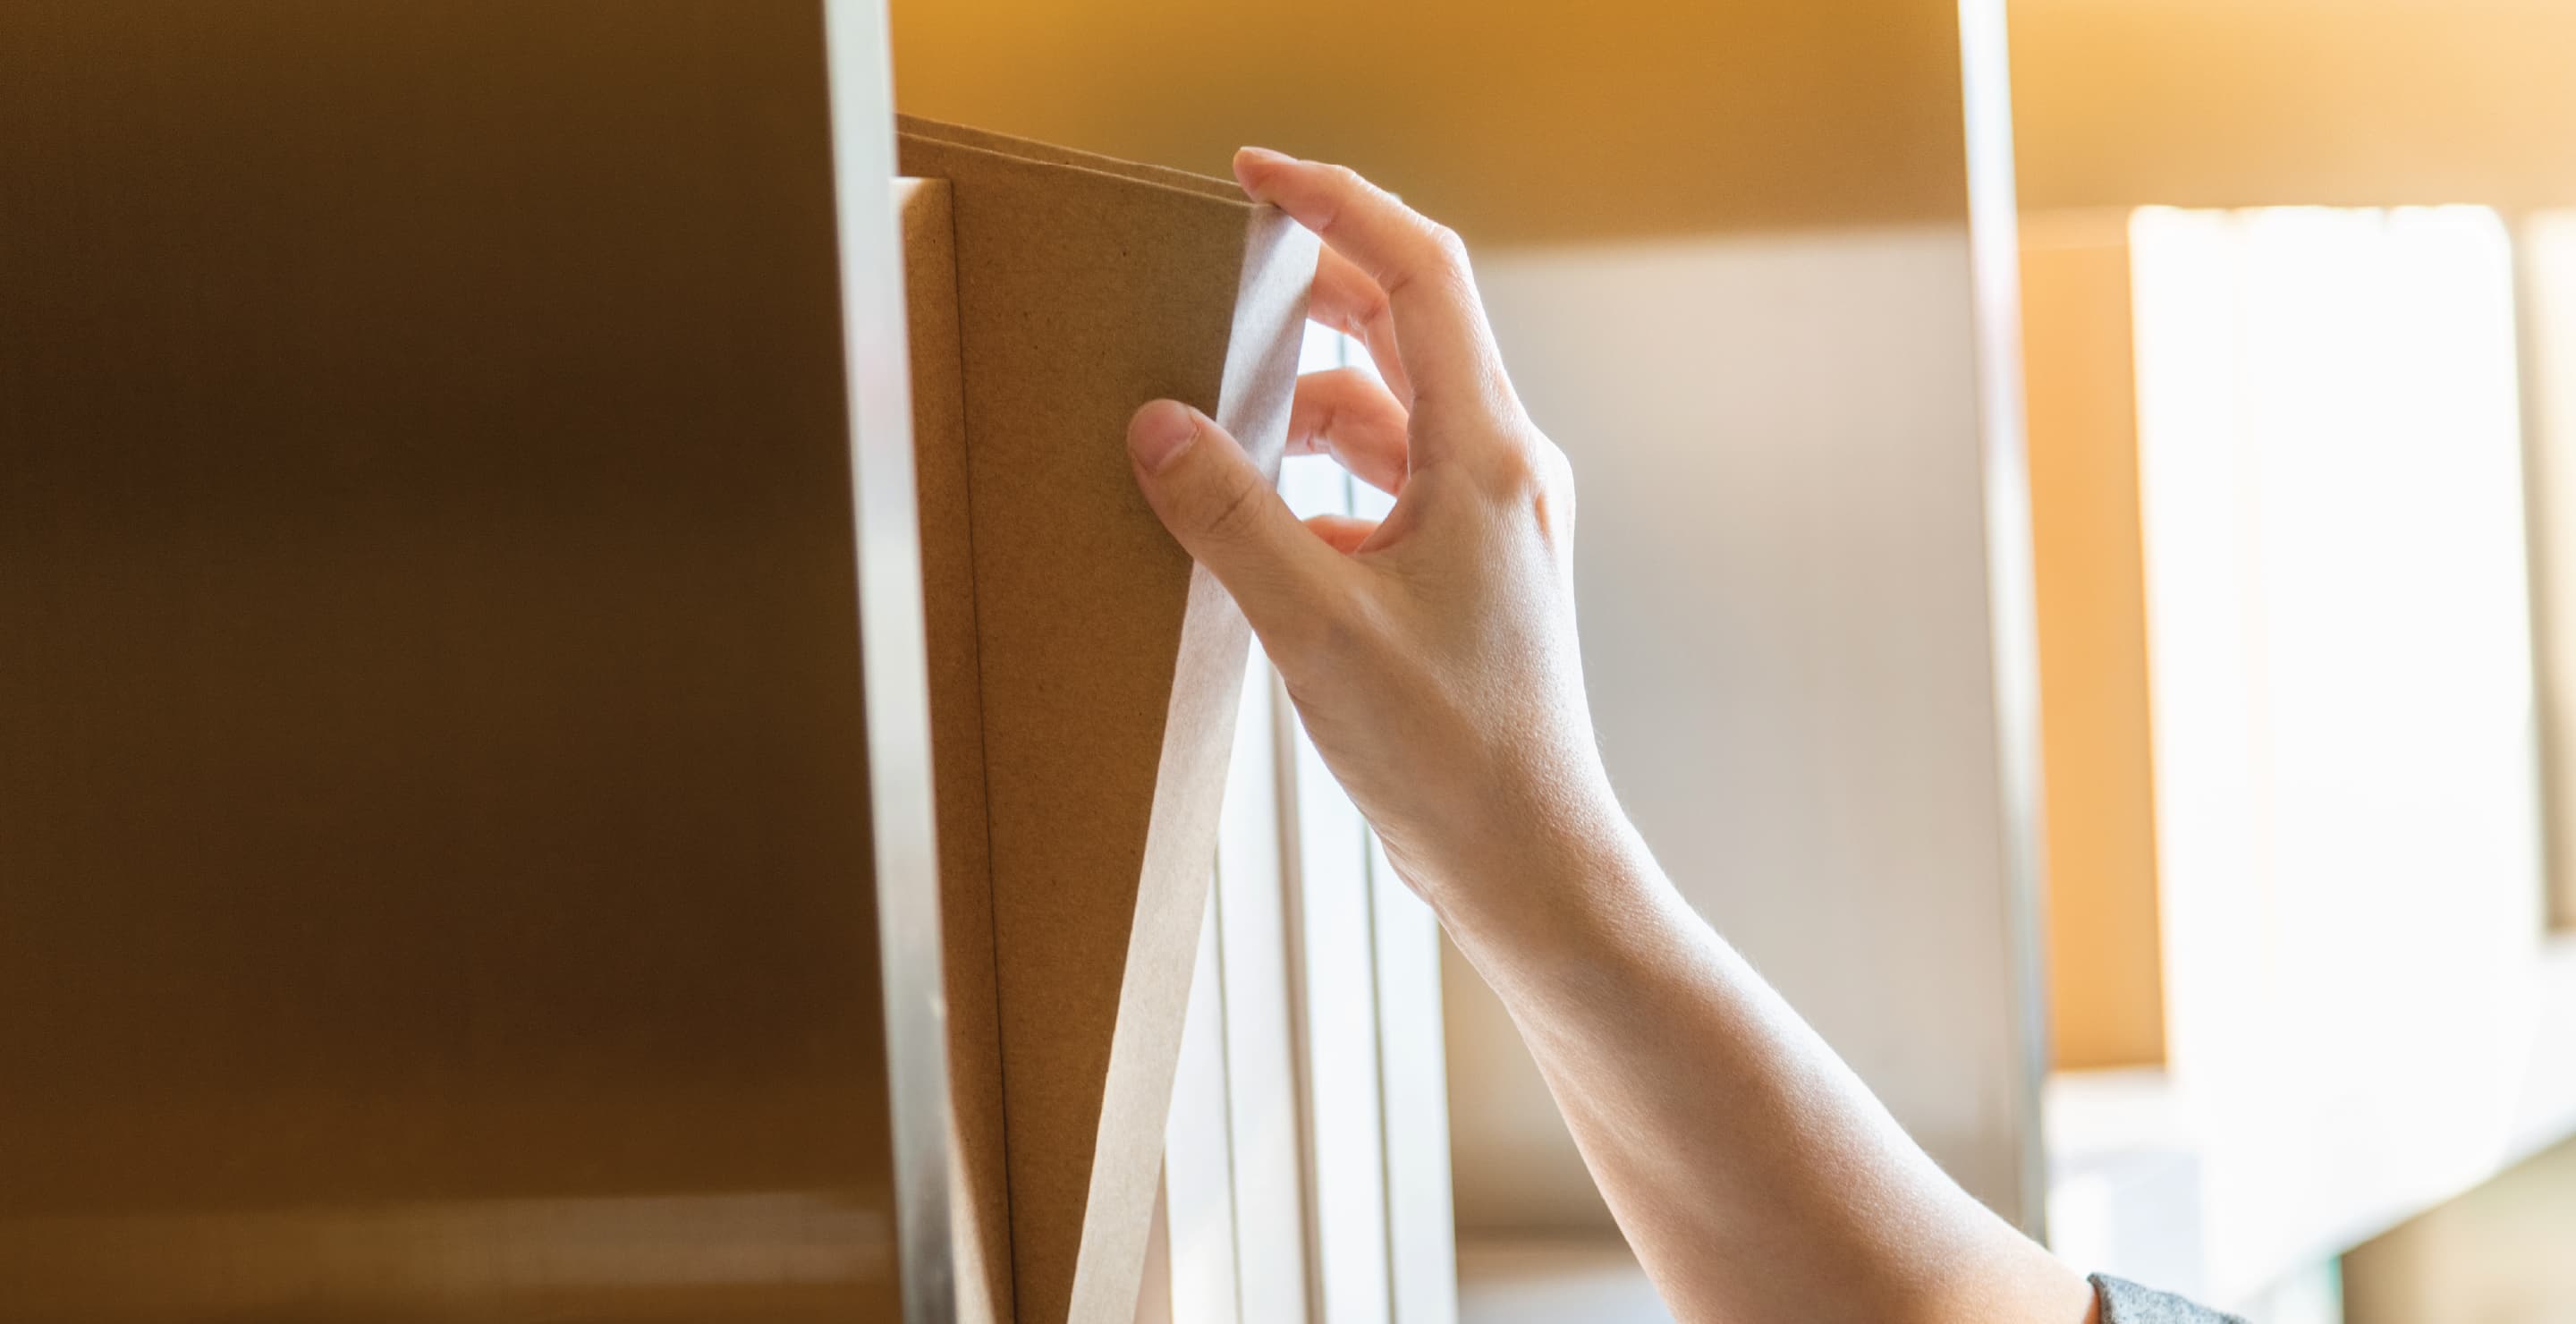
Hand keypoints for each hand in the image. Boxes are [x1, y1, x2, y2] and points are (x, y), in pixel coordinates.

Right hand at [1126, 148, 1630, 930]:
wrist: (1529, 861)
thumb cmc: (1451, 755)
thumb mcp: (1317, 629)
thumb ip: (1232, 518)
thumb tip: (1157, 424)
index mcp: (1489, 456)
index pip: (1419, 275)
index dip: (1338, 206)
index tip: (1256, 177)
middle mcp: (1502, 471)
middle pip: (1403, 331)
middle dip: (1309, 294)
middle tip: (1215, 283)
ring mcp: (1488, 522)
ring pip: (1386, 414)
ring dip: (1301, 401)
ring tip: (1210, 409)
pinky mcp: (1464, 572)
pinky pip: (1381, 486)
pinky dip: (1315, 480)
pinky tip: (1250, 517)